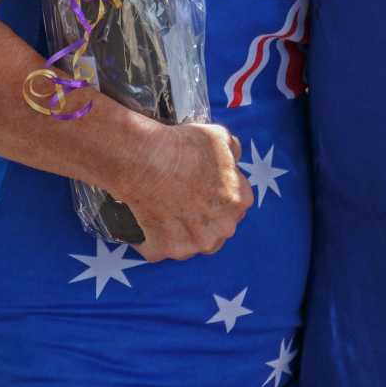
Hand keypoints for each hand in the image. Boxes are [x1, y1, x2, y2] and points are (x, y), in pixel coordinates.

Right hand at [129, 122, 254, 261]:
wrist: (147, 158)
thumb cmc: (184, 147)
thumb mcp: (219, 137)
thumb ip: (233, 150)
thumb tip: (233, 156)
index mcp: (239, 202)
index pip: (236, 203)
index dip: (221, 193)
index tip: (207, 186)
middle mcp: (221, 229)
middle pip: (216, 227)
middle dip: (205, 216)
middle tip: (187, 198)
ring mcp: (193, 243)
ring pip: (191, 242)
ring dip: (182, 231)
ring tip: (168, 209)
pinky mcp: (164, 249)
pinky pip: (159, 249)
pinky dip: (153, 239)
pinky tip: (148, 221)